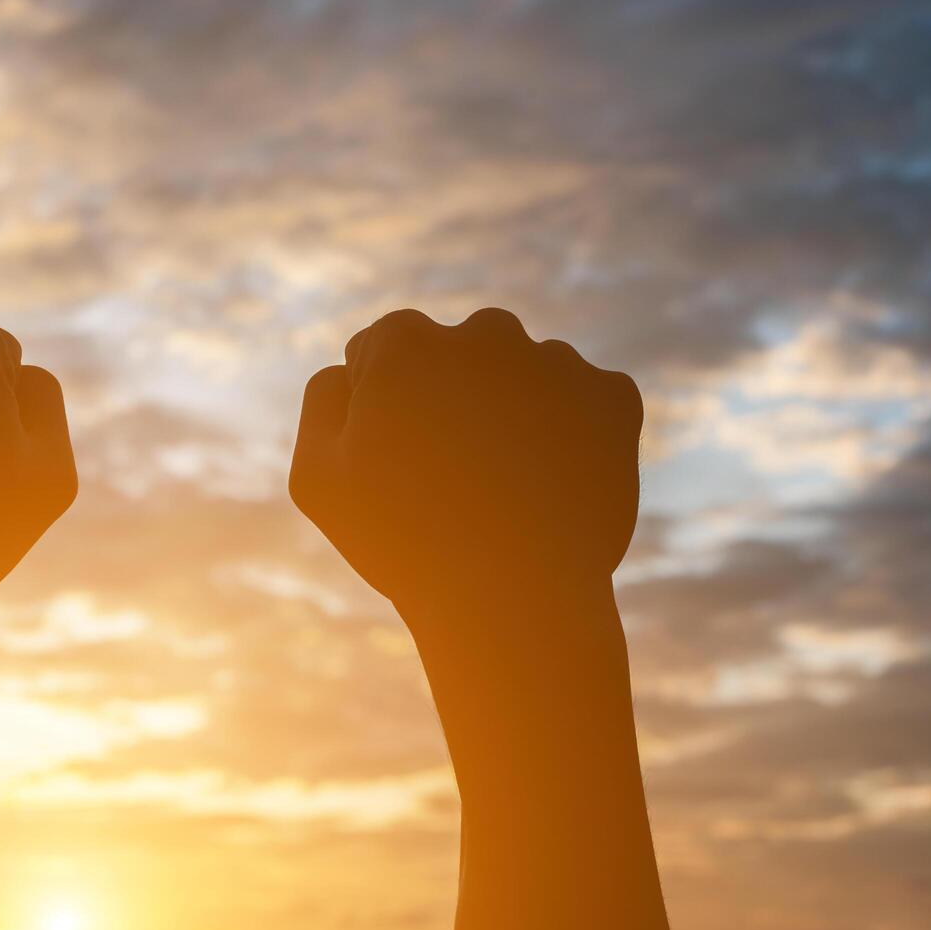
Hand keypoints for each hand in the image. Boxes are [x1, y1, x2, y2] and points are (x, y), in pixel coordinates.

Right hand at [289, 308, 641, 611]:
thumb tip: (351, 367)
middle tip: (451, 478)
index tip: (395, 460)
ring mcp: (554, 360)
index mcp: (404, 341)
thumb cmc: (402, 543)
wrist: (512, 598)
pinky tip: (552, 487)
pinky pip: (587, 402)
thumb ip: (324, 401)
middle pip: (458, 354)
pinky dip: (574, 435)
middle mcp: (483, 331)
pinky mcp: (613, 396)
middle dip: (452, 396)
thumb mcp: (317, 478)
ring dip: (514, 414)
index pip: (386, 349)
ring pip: (524, 377)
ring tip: (505, 491)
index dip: (384, 406)